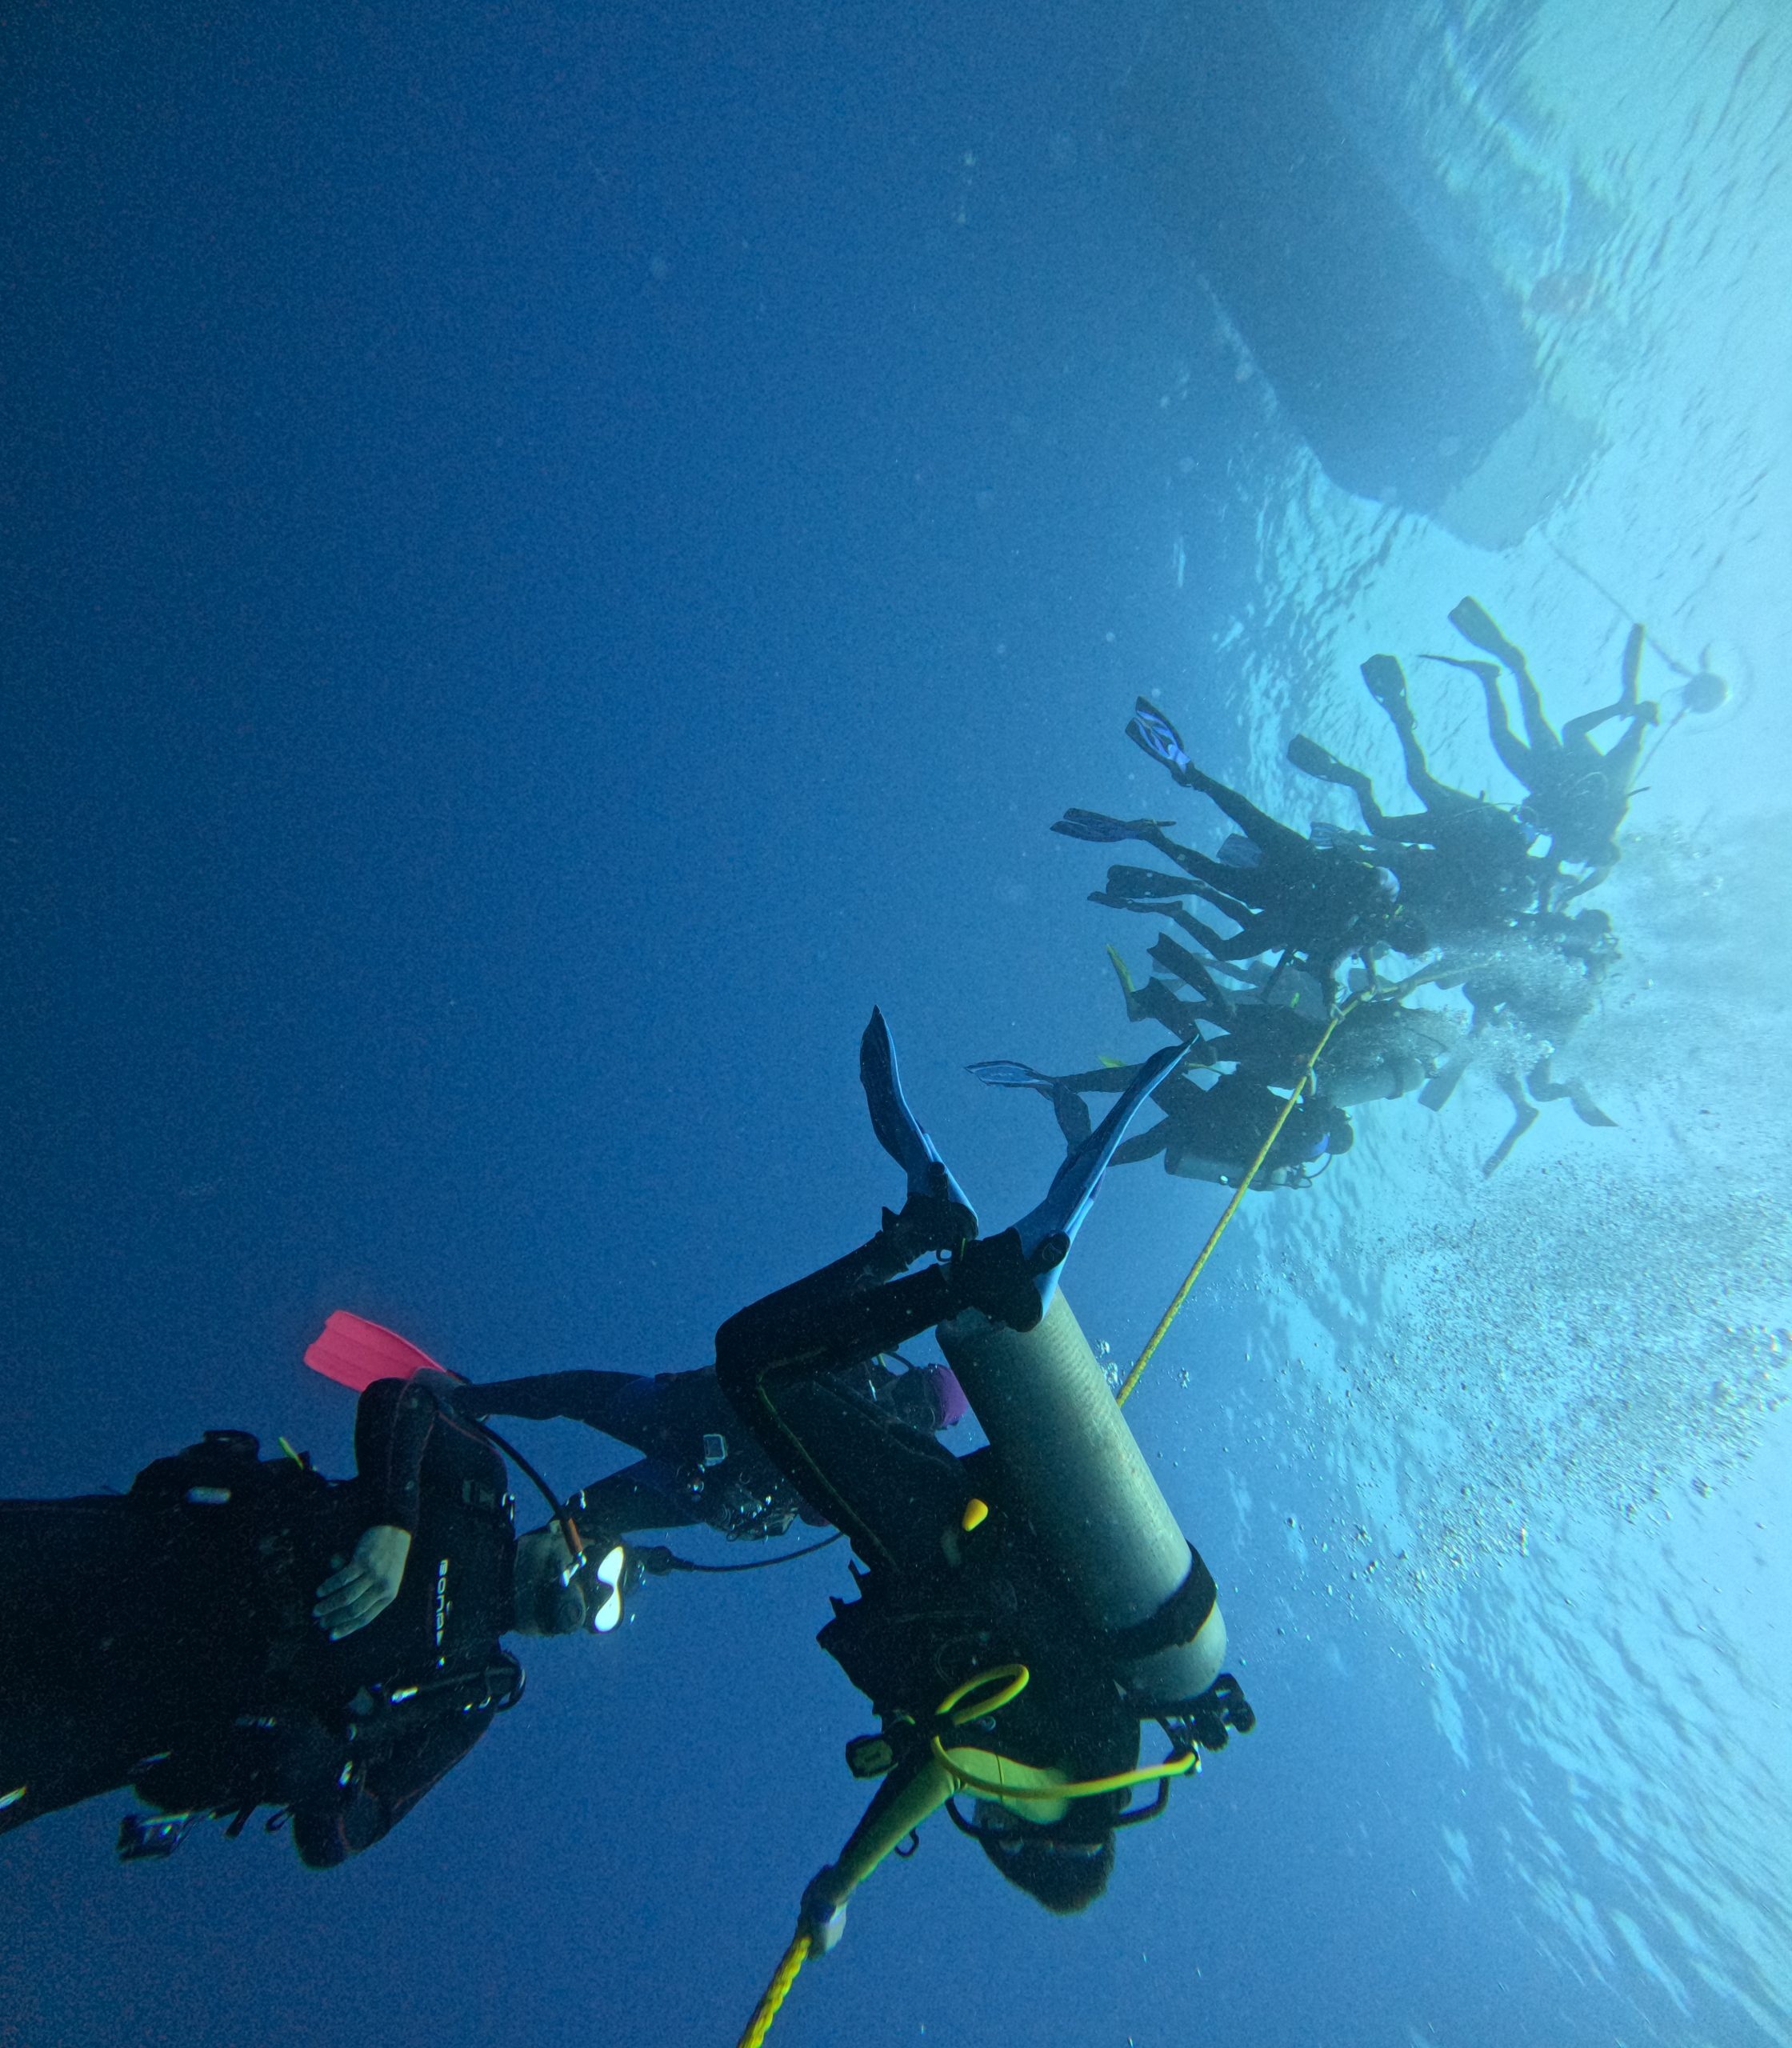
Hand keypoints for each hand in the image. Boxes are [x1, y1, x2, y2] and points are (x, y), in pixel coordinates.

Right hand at [315, 1525, 412, 1639]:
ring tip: (316, 1610)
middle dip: (335, 1619)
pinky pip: (343, 1578)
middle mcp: (382, 1587)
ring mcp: (373, 1574)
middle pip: (354, 1610)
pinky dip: (330, 1586)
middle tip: (320, 1623)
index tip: (332, 1635)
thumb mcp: (384, 1579)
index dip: (346, 1628)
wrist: (395, 1530)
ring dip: (329, 1605)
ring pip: (347, 1597)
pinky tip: (320, 1591)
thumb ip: (366, 1593)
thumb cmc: (386, 1557)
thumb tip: (338, 1610)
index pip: (365, 1619)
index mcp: (389, 1595)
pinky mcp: (364, 1561)